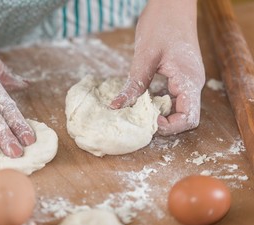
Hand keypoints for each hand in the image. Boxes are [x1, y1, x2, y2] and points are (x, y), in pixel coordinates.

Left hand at [111, 0, 204, 134]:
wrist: (173, 4)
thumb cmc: (162, 24)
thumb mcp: (145, 56)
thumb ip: (134, 84)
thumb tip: (116, 106)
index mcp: (189, 80)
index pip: (188, 118)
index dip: (170, 127)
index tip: (149, 121)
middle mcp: (193, 83)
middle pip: (187, 118)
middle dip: (167, 124)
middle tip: (144, 120)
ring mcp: (189, 80)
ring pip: (181, 109)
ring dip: (164, 115)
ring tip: (142, 111)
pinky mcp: (182, 76)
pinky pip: (176, 98)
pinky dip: (162, 104)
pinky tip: (146, 100)